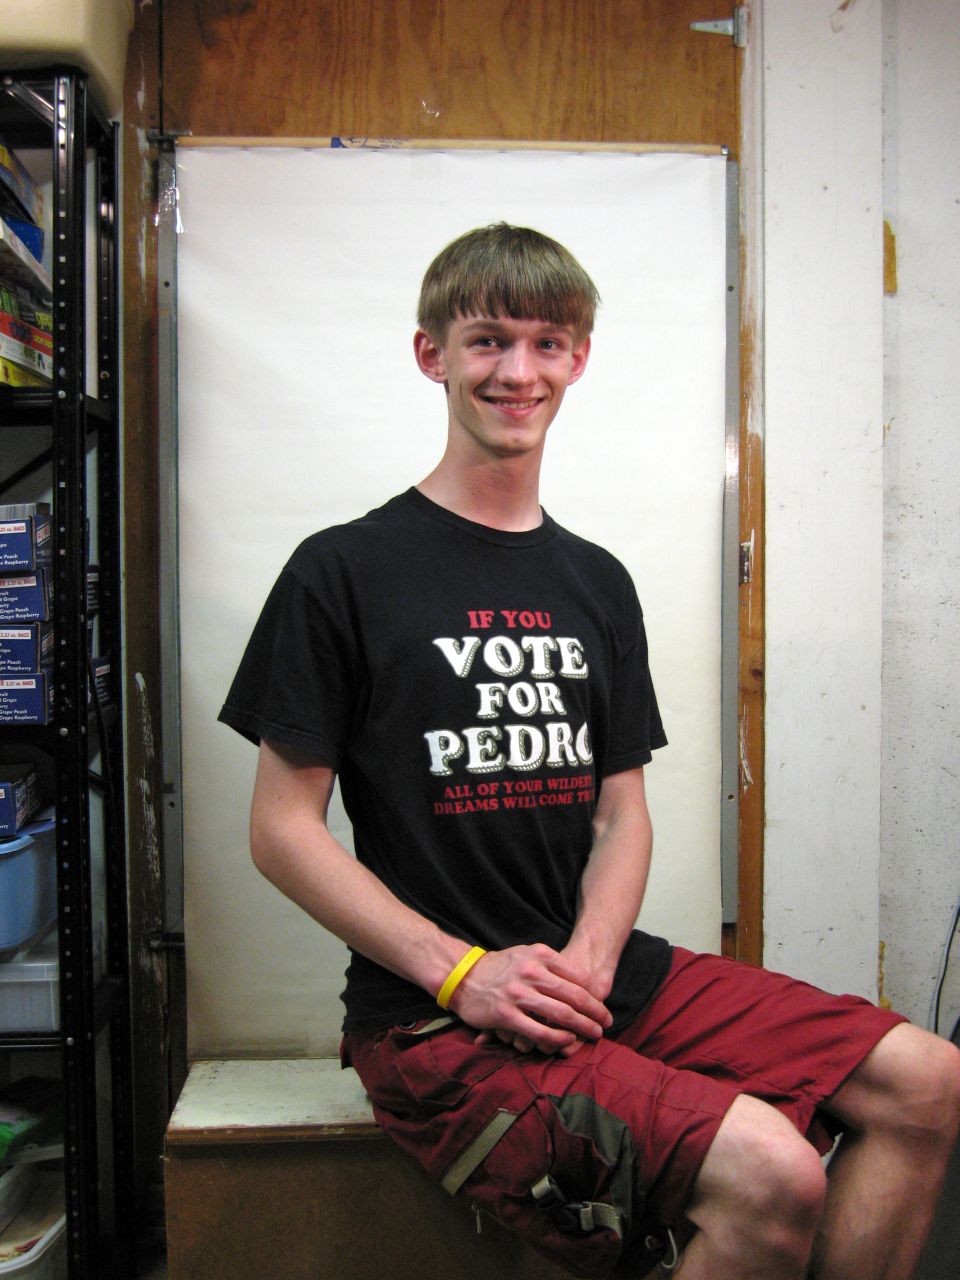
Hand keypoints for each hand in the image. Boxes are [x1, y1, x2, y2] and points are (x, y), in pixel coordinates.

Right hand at [447, 942, 611, 1055]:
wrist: (463, 976)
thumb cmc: (500, 966)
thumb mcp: (526, 954)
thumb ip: (551, 964)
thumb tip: (582, 981)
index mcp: (538, 954)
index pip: (576, 976)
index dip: (594, 993)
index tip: (602, 1005)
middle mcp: (530, 972)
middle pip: (574, 995)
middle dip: (595, 1012)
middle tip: (606, 1022)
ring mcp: (518, 994)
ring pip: (560, 1014)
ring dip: (582, 1026)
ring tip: (593, 1034)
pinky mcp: (506, 1015)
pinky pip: (539, 1031)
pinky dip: (557, 1038)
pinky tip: (567, 1041)